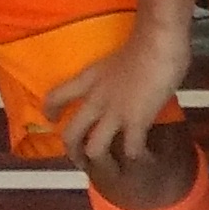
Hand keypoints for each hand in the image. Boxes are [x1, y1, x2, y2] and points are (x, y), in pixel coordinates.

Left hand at [44, 16, 194, 181]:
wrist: (158, 41)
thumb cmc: (145, 40)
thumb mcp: (122, 57)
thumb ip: (120, 74)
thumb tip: (134, 81)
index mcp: (90, 79)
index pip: (57, 95)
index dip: (50, 110)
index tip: (52, 119)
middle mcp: (95, 99)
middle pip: (71, 134)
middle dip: (74, 152)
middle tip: (82, 160)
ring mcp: (114, 113)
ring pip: (94, 149)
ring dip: (101, 163)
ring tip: (111, 170)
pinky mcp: (136, 122)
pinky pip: (132, 149)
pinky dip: (139, 158)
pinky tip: (148, 160)